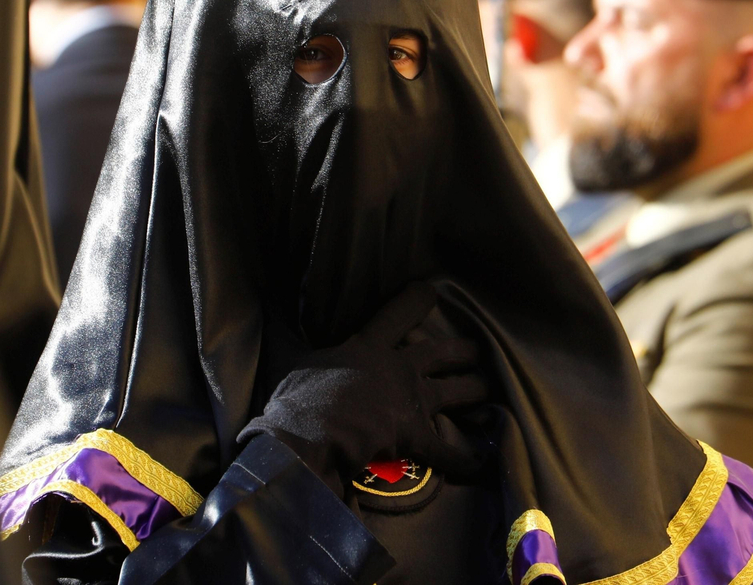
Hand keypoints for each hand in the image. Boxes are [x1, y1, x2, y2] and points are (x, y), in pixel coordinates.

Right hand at [239, 283, 487, 487]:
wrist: (310, 436)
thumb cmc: (298, 397)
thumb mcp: (291, 358)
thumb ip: (292, 338)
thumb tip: (267, 308)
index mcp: (368, 347)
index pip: (398, 314)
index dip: (417, 300)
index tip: (432, 290)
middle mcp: (399, 368)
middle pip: (441, 353)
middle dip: (462, 351)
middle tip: (475, 350)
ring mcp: (412, 401)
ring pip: (456, 392)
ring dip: (474, 391)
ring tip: (485, 390)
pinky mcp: (416, 436)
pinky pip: (448, 449)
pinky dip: (466, 458)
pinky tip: (480, 462)